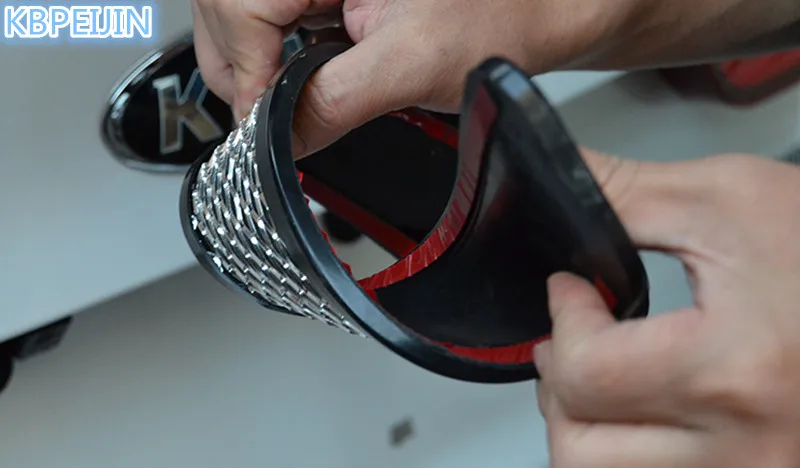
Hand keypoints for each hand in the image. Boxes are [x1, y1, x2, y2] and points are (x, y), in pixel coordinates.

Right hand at [190, 0, 634, 156]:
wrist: (534, 14)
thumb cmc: (499, 15)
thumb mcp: (410, 66)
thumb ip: (332, 102)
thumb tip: (274, 138)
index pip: (241, 2)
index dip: (246, 68)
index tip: (260, 121)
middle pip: (228, 7)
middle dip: (239, 68)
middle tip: (264, 114)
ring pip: (241, 15)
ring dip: (251, 65)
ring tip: (279, 97)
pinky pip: (270, 22)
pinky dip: (272, 59)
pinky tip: (299, 77)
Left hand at [536, 150, 799, 466]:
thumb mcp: (730, 198)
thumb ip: (621, 194)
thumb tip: (546, 181)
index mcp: (736, 369)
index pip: (588, 374)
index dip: (563, 322)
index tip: (571, 290)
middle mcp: (749, 450)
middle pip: (581, 448)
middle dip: (561, 384)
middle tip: (577, 341)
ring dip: (583, 429)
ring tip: (604, 380)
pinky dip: (624, 454)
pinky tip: (641, 413)